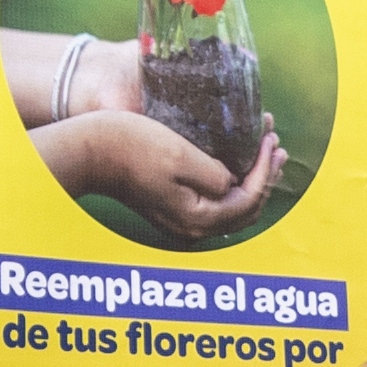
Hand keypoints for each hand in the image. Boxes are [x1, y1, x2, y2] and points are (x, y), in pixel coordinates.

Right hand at [32, 107, 275, 238]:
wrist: (89, 151)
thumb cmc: (131, 147)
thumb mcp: (180, 156)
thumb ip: (214, 174)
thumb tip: (233, 182)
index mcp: (197, 219)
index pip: (249, 200)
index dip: (265, 170)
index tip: (270, 139)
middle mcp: (191, 227)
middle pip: (245, 210)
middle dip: (265, 177)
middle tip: (276, 145)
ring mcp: (181, 219)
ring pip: (231, 206)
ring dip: (251, 178)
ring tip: (265, 150)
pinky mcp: (173, 206)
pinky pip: (214, 201)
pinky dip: (232, 181)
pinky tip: (237, 161)